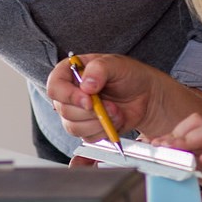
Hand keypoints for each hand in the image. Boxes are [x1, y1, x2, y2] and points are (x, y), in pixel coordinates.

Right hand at [44, 54, 181, 140]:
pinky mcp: (88, 127)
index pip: (55, 87)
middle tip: (110, 105)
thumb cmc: (129, 75)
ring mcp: (78, 112)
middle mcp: (70, 93)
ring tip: (115, 110)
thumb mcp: (116, 64)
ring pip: (73, 127)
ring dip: (98, 122)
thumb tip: (86, 85)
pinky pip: (87, 137)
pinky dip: (104, 131)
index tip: (88, 101)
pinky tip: (115, 119)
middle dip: (90, 112)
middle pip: (64, 110)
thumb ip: (99, 69)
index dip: (68, 96)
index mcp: (70, 72)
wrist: (146, 94)